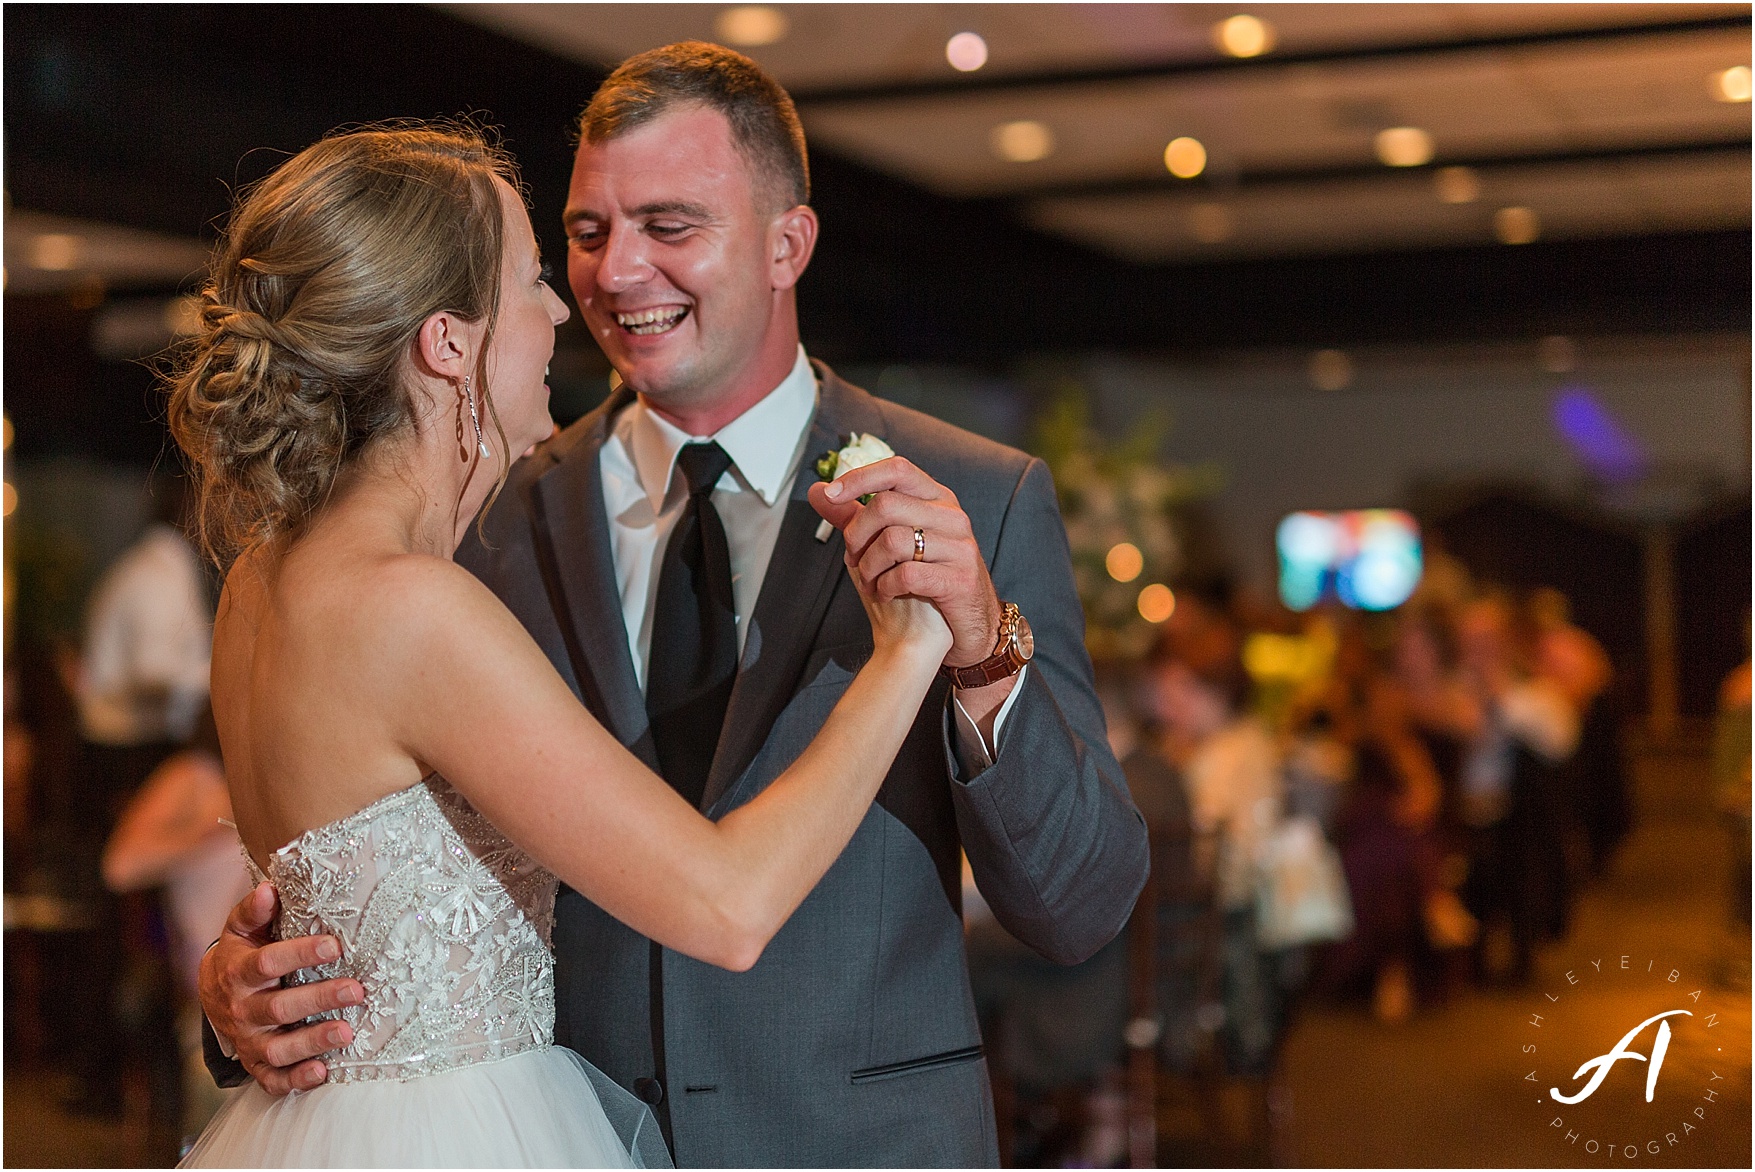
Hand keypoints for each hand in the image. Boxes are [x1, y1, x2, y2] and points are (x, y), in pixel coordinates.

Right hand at [199, 882, 363, 1094]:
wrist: (214, 994)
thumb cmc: (242, 953)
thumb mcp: (241, 930)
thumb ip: (254, 911)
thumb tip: (271, 888)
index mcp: (239, 972)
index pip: (268, 962)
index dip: (299, 953)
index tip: (335, 945)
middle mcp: (243, 1009)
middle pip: (279, 1008)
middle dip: (319, 999)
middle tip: (357, 990)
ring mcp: (249, 1040)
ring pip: (278, 1048)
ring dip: (313, 1042)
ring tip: (347, 1033)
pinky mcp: (256, 1063)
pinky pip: (273, 1079)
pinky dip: (296, 1079)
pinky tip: (323, 1072)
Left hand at [811, 456, 1000, 667]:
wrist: (956, 630)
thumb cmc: (918, 583)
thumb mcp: (884, 544)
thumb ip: (852, 516)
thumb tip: (818, 490)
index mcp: (936, 499)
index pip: (897, 469)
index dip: (860, 478)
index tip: (832, 494)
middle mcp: (952, 517)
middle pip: (886, 505)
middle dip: (856, 535)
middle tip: (853, 559)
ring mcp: (960, 547)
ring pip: (892, 540)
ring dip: (868, 567)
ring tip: (870, 582)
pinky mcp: (959, 579)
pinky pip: (906, 574)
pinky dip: (885, 587)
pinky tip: (886, 594)